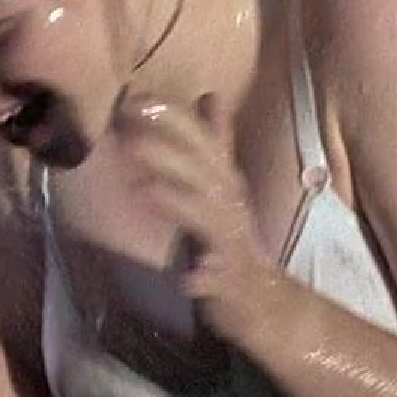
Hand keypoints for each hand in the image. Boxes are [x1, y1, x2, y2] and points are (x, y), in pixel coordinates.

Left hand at [121, 91, 290, 344]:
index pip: (201, 141)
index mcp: (224, 182)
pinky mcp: (231, 284)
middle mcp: (230, 206)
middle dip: (169, 153)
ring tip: (145, 192)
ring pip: (208, 219)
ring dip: (178, 203)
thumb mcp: (223, 186)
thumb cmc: (234, 239)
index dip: (172, 119)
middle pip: (203, 173)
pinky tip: (187, 278)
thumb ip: (215, 142)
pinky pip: (218, 280)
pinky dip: (204, 277)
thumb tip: (210, 95)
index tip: (135, 98)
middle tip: (129, 138)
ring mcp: (232, 245)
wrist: (267, 301)